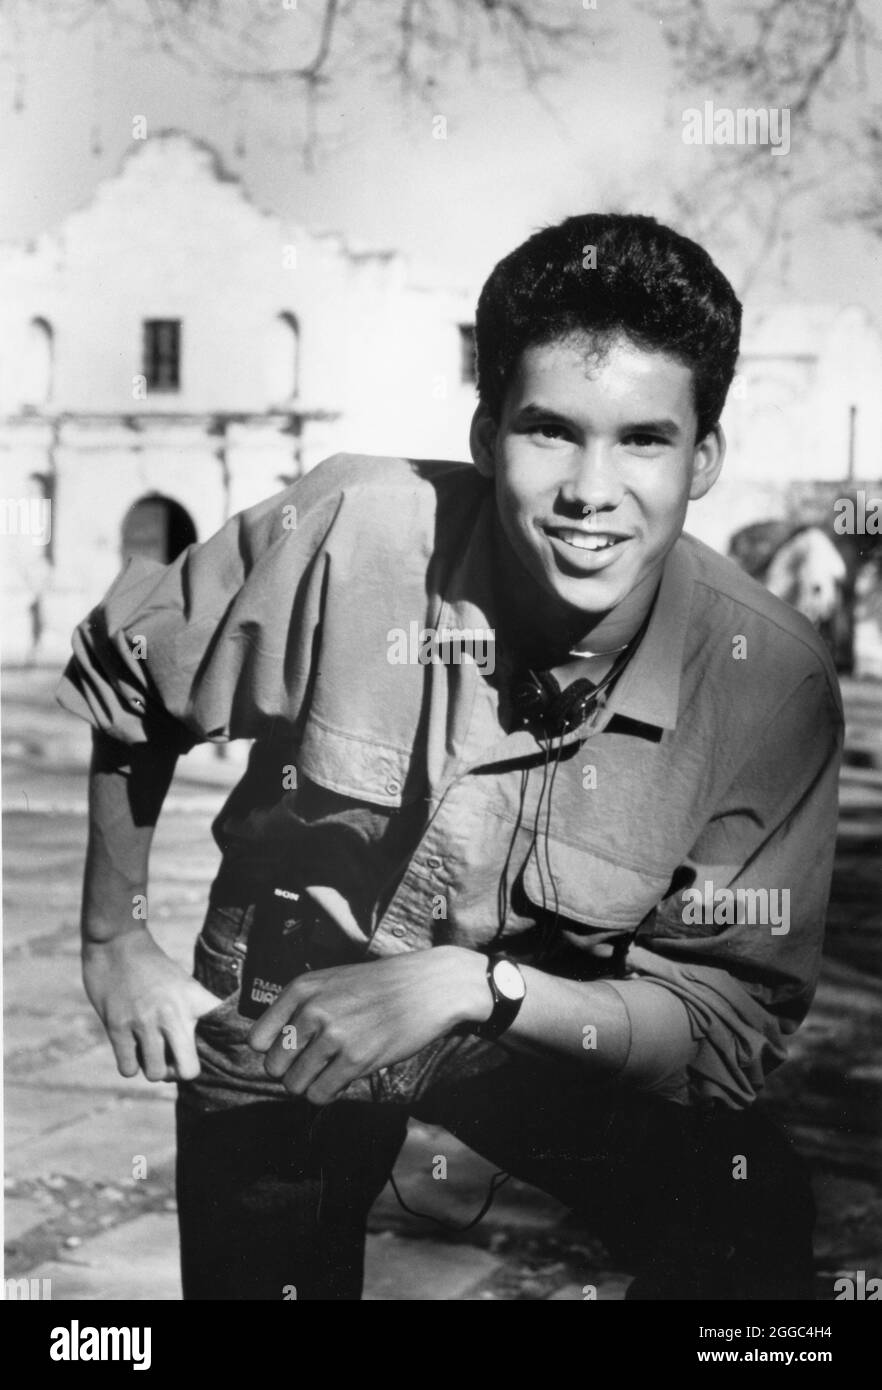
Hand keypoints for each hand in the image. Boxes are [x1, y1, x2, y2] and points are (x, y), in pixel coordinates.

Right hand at [83, 930, 220, 1081]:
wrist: (116, 943)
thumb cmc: (152, 967)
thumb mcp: (183, 983)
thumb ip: (194, 1010)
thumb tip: (202, 1046)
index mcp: (194, 999)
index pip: (223, 1027)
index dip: (230, 1045)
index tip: (228, 1055)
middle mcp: (173, 1013)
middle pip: (188, 1070)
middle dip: (179, 1072)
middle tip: (172, 1061)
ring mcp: (144, 1021)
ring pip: (156, 1074)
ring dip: (152, 1069)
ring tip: (149, 1053)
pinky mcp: (117, 1026)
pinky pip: (128, 1069)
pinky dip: (130, 1066)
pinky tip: (130, 1050)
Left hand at [248, 946, 489, 1105]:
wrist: (430, 985)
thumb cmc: (381, 986)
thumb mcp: (333, 981)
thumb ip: (301, 1007)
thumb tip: (273, 1049)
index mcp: (302, 988)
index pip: (257, 1039)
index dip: (274, 1050)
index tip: (294, 1050)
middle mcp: (312, 1009)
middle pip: (272, 1066)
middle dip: (291, 1072)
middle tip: (314, 1065)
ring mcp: (334, 1035)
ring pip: (294, 1085)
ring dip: (310, 1085)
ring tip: (330, 1071)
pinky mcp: (356, 1059)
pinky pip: (320, 1095)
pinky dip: (328, 1093)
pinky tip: (343, 1078)